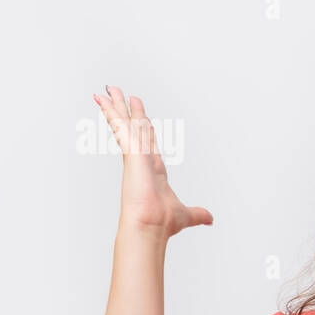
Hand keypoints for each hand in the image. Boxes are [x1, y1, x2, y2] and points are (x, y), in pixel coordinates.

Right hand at [94, 85, 212, 237]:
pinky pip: (119, 126)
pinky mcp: (130, 151)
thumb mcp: (186, 215)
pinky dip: (112, 112)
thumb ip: (197, 214)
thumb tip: (210, 219)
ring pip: (124, 124)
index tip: (142, 119)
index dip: (145, 130)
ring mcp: (134, 155)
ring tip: (110, 89)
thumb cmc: (163, 222)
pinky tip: (104, 99)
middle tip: (123, 95)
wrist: (152, 225)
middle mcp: (141, 160)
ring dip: (117, 106)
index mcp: (153, 171)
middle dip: (129, 112)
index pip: (148, 144)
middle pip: (134, 130)